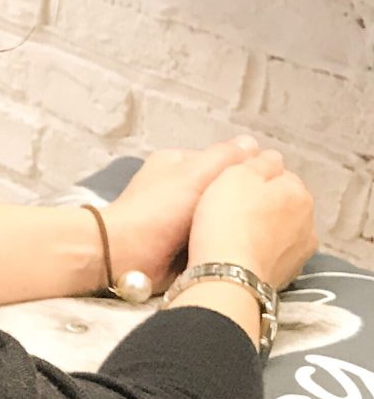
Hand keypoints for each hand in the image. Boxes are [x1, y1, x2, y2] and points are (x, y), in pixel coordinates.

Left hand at [102, 137, 261, 295]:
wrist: (128, 254)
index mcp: (177, 163)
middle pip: (221, 190)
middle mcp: (178, 188)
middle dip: (239, 200)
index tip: (269, 183)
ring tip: (262, 231)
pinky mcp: (182, 244)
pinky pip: (210, 238)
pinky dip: (222, 241)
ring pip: (218, 216)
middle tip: (268, 211)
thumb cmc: (158, 209)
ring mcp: (179, 218)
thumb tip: (252, 144)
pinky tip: (243, 246)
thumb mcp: (195, 173)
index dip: (244, 171)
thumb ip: (224, 157)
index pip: (221, 161)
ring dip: (232, 224)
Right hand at [189, 152, 317, 292]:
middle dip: (258, 204)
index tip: (230, 185)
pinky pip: (270, 253)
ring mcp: (299, 252)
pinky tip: (238, 252)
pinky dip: (257, 250)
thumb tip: (271, 158)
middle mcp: (307, 222)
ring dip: (260, 228)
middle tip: (227, 208)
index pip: (276, 174)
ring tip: (231, 232)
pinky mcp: (286, 275)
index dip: (250, 176)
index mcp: (298, 193)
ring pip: (276, 229)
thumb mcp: (237, 174)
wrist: (228, 276)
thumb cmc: (229, 222)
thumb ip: (260, 161)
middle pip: (279, 203)